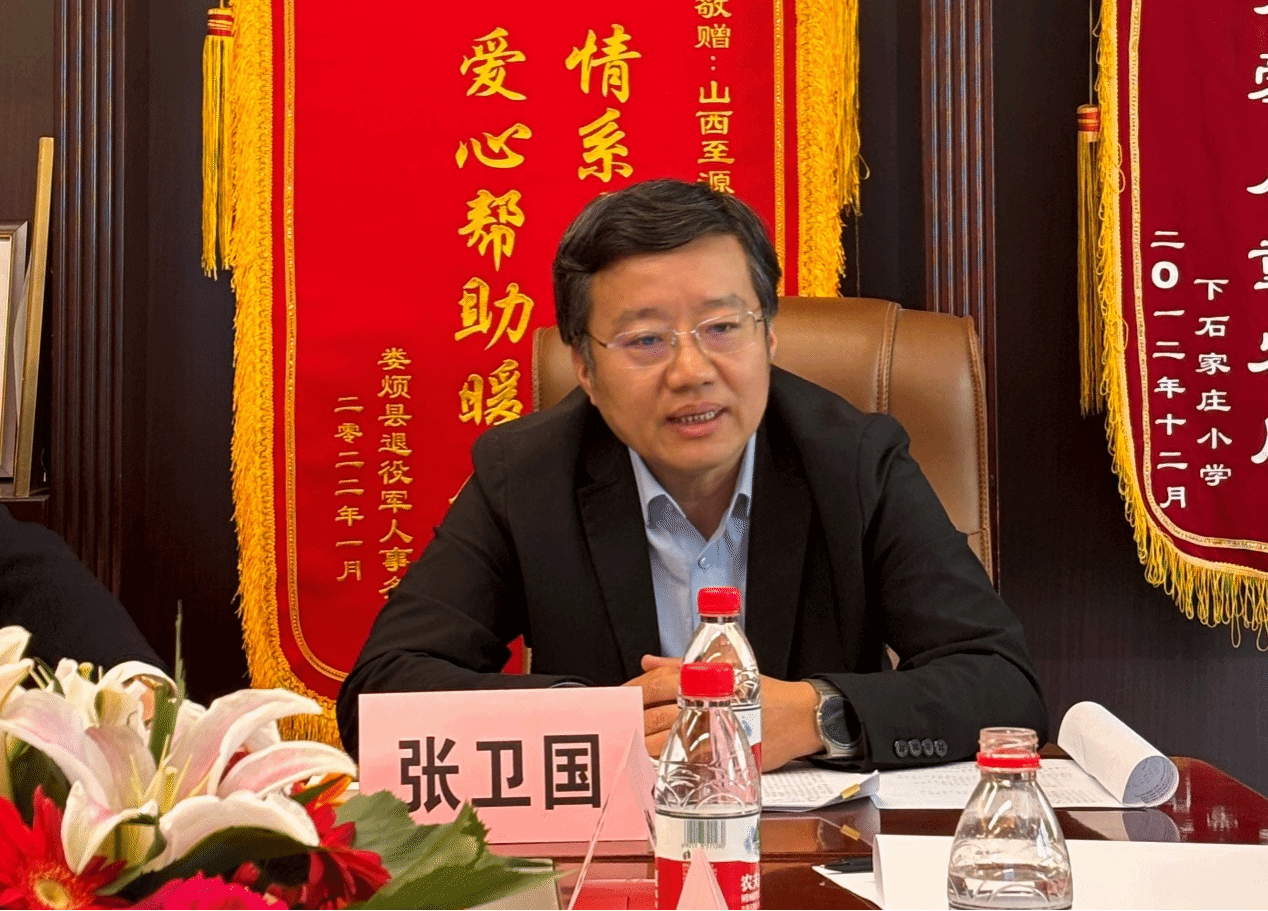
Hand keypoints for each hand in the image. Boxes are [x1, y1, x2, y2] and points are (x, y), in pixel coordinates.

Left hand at [624, 656, 822, 771]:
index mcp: (700, 680)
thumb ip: (678, 666)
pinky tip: (650, 767)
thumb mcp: (723, 667)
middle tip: (612, 730)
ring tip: (624, 749)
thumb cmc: (762, 692)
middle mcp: (702, 705)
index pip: (653, 685)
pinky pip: (683, 763)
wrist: (798, 716)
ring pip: (663, 741)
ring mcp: (709, 733)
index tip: (613, 703)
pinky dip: (665, 766)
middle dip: (630, 724)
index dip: (629, 694)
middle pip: (653, 715)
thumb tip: (646, 662)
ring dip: (641, 747)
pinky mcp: (719, 758)